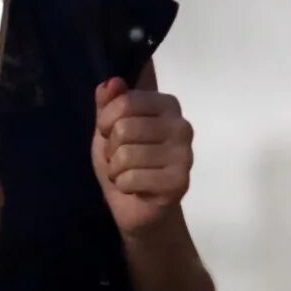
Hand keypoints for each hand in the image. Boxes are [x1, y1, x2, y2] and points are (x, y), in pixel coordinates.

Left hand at [93, 77, 192, 235]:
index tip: (110, 134)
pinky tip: (136, 189)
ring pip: (126, 155)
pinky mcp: (180, 181)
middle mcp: (182, 126)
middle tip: (121, 160)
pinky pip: (132, 178)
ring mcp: (185, 154)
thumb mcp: (109, 129)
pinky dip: (123, 186)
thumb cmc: (124, 163)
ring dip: (116, 170)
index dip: (106, 122)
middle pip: (124, 128)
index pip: (125, 101)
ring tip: (127, 174)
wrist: (137, 207)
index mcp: (168, 105)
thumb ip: (109, 104)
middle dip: (111, 149)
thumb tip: (112, 82)